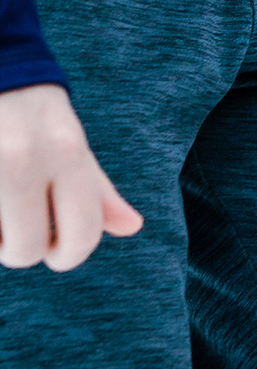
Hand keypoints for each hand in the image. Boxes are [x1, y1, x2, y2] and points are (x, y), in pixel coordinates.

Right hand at [0, 83, 142, 270]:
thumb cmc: (33, 114)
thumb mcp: (70, 142)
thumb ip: (96, 190)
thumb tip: (132, 227)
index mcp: (67, 151)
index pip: (82, 233)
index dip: (70, 255)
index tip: (55, 250)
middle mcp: (25, 157)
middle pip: (27, 250)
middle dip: (21, 249)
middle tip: (15, 227)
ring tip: (0, 206)